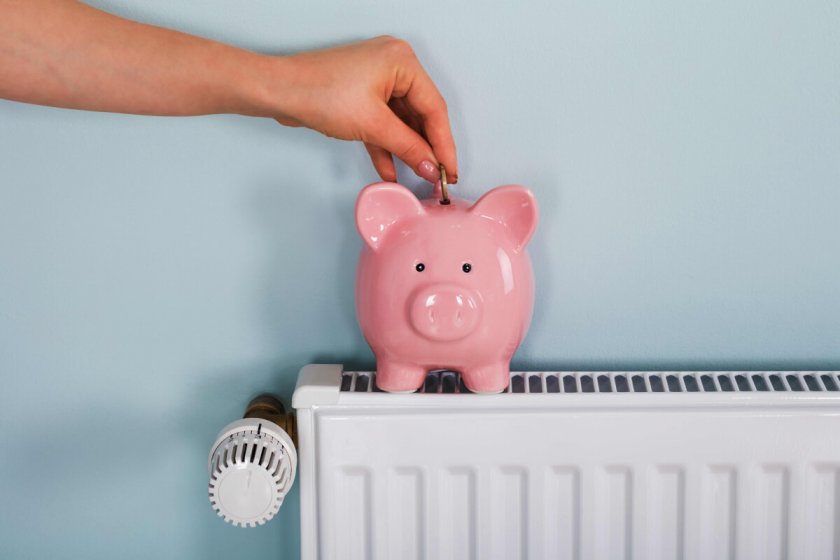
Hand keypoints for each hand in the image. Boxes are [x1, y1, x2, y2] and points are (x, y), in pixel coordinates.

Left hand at [269, 36, 457, 183]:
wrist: (278, 92)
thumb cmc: (317, 90)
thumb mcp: (372, 124)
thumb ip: (408, 147)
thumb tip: (431, 166)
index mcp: (402, 61)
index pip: (434, 108)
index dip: (444, 144)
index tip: (450, 171)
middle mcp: (393, 66)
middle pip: (420, 115)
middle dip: (426, 149)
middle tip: (438, 177)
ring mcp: (377, 80)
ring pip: (402, 122)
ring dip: (407, 151)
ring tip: (418, 177)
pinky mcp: (362, 96)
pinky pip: (384, 123)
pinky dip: (387, 146)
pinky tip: (392, 171)